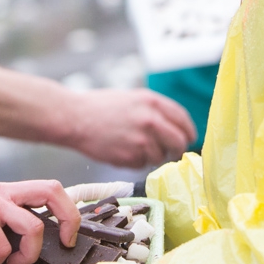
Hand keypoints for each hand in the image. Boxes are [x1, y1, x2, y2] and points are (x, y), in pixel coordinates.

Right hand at [0, 180, 79, 263]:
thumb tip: (17, 252)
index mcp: (5, 192)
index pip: (49, 190)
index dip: (68, 211)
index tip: (67, 237)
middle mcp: (2, 192)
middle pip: (53, 192)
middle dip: (68, 222)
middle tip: (63, 246)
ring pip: (33, 228)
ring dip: (24, 255)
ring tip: (3, 263)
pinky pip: (1, 246)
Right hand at [63, 88, 195, 167]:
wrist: (74, 117)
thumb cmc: (100, 106)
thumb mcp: (132, 98)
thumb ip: (154, 110)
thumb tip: (175, 126)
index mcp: (153, 102)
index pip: (183, 120)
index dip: (189, 131)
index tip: (189, 138)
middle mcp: (151, 120)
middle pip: (179, 142)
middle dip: (177, 149)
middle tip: (171, 152)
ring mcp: (141, 140)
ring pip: (160, 157)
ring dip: (151, 156)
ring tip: (133, 146)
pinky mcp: (130, 157)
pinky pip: (142, 165)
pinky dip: (135, 162)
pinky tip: (121, 150)